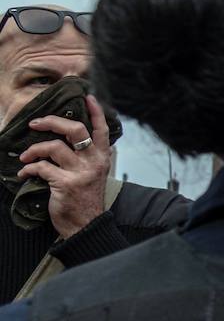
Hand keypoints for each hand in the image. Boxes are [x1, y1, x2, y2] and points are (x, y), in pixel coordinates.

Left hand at [16, 95, 113, 238]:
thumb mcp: (94, 173)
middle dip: (52, 122)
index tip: (88, 97)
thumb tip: (70, 139)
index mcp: (102, 157)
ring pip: (53, 147)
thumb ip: (88, 156)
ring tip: (25, 156)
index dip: (95, 112)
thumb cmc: (86, 198)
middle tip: (36, 123)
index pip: (101, 129)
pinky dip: (28, 169)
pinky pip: (41, 168)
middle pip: (75, 130)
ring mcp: (80, 172)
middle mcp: (94, 162)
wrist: (86, 224)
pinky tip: (24, 173)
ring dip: (33, 149)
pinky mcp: (65, 184)